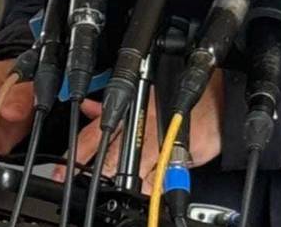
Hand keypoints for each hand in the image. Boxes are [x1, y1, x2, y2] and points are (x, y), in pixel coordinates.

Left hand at [54, 71, 223, 193]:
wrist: (219, 94)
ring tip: (118, 189)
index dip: (76, 155)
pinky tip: (149, 188)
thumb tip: (91, 111)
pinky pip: (162, 180)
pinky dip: (154, 186)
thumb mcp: (145, 90)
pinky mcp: (183, 158)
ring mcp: (163, 146)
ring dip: (126, 183)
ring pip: (136, 173)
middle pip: (110, 160)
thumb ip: (114, 105)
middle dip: (95, 175)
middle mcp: (144, 129)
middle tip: (81, 185)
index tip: (62, 172)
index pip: (95, 135)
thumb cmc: (181, 90)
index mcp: (131, 111)